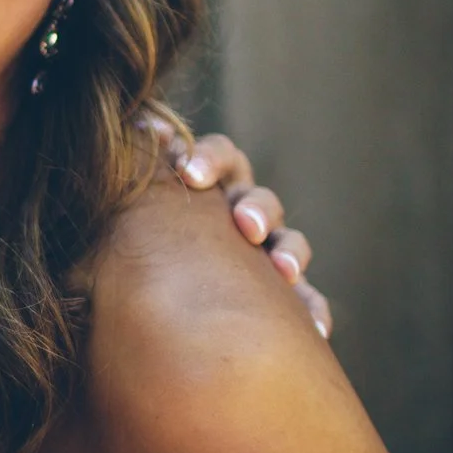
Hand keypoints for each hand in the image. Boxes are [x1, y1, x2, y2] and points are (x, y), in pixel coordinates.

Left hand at [148, 116, 333, 337]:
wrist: (161, 313)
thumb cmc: (141, 249)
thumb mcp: (137, 215)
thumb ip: (141, 176)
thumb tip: (140, 123)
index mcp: (209, 187)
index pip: (218, 157)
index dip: (207, 159)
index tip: (189, 173)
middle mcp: (243, 213)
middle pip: (260, 199)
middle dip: (255, 208)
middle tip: (245, 225)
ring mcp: (267, 253)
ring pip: (289, 242)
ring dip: (289, 252)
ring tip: (283, 273)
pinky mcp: (286, 294)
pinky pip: (307, 300)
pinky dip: (312, 311)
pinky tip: (315, 329)